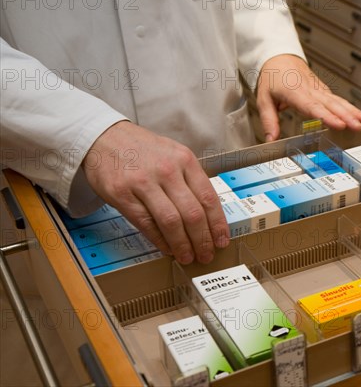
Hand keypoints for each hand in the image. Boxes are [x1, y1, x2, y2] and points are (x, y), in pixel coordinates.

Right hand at [83, 121, 228, 264]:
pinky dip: (160, 240)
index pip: (209, 197)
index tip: (222, 240)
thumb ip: (190, 179)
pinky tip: (168, 248)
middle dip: (202, 240)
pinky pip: (146, 223)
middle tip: (206, 255)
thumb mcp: (173, 153)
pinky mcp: (122, 194)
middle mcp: (167, 170)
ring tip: (188, 257)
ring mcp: (144, 183)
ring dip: (182, 245)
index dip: (218, 224)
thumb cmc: (143, 149)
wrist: (104, 137)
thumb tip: (208, 213)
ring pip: (171, 222)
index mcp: (185, 160)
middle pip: (192, 213)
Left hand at [256, 54, 360, 141]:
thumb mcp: (264, 98)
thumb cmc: (272, 78)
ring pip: (338, 101)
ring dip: (352, 111)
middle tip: (358, 126)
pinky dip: (351, 107)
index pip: (312, 106)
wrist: (280, 57)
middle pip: (330, 104)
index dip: (326, 116)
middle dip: (346, 116)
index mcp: (295, 92)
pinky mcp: (324, 90)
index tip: (338, 124)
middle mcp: (310, 90)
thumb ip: (269, 120)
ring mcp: (319, 89)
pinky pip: (339, 100)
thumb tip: (271, 139)